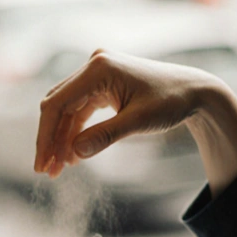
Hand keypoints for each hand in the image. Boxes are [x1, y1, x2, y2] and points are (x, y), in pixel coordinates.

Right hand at [35, 49, 228, 177]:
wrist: (194, 91)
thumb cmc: (171, 102)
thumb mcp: (138, 122)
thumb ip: (105, 136)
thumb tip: (73, 153)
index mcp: (99, 69)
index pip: (58, 104)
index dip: (46, 136)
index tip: (42, 163)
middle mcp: (93, 66)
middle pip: (57, 106)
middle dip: (50, 140)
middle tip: (46, 171)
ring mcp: (96, 73)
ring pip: (66, 110)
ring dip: (61, 139)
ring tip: (58, 169)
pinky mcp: (102, 83)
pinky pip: (80, 109)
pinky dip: (75, 132)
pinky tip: (73, 155)